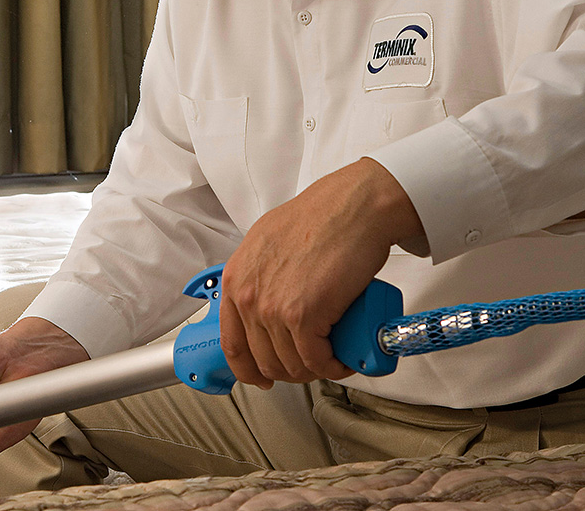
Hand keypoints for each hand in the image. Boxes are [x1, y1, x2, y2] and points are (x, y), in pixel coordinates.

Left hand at [220, 158, 422, 388]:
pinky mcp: (304, 316)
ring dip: (315, 369)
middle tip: (312, 364)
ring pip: (291, 364)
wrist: (353, 207)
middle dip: (291, 370)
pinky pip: (316, 359)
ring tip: (333, 360)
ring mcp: (273, 308)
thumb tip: (266, 302)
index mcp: (236, 279)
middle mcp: (249, 296)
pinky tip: (343, 361)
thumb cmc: (321, 217)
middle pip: (263, 359)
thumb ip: (259, 275)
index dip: (248, 369)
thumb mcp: (267, 243)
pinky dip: (333, 367)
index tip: (262, 376)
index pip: (232, 343)